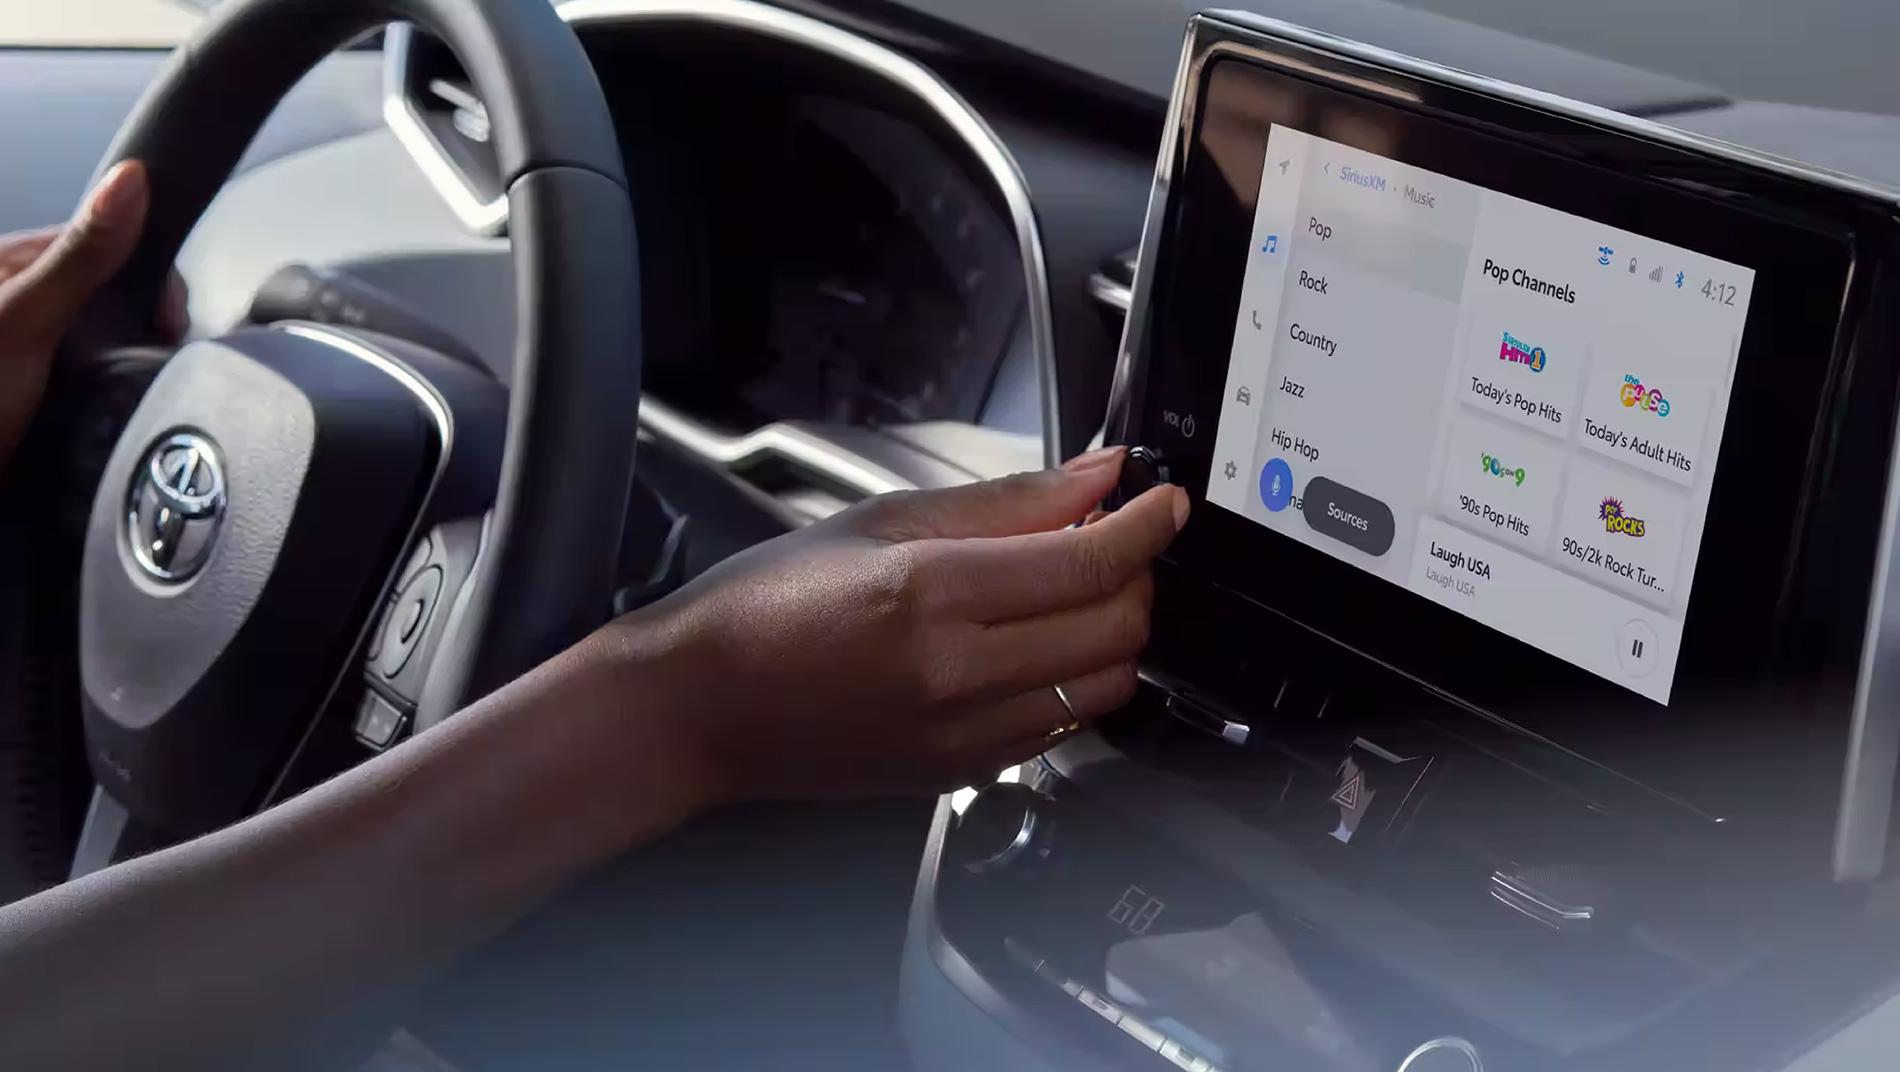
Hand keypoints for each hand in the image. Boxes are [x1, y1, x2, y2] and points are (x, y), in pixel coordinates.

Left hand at [0, 161, 185, 473]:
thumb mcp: (23, 318)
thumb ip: (82, 255)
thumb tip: (133, 180)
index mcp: (11, 264)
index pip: (111, 246)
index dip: (153, 280)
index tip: (170, 323)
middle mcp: (21, 299)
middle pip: (114, 294)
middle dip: (146, 324)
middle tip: (156, 363)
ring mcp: (30, 347)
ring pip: (107, 339)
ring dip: (133, 361)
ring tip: (140, 390)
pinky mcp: (37, 393)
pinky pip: (96, 380)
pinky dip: (115, 392)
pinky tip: (117, 409)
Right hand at [602, 448, 1187, 801]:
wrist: (698, 708)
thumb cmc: (762, 609)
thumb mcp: (879, 522)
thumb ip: (1003, 502)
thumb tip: (1095, 476)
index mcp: (930, 594)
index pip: (1088, 560)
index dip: (1145, 524)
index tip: (1163, 501)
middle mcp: (956, 674)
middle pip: (1116, 625)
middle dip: (1135, 573)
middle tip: (1109, 537)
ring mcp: (963, 735)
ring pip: (1106, 684)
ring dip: (1114, 630)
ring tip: (1073, 592)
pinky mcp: (962, 773)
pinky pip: (1063, 727)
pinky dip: (1076, 680)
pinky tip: (1038, 646)